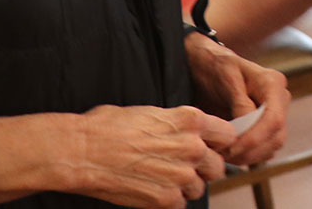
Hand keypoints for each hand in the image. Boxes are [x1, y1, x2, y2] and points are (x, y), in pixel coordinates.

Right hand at [70, 104, 234, 207]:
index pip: (227, 135)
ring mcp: (181, 175)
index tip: (210, 147)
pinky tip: (152, 189)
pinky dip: (169, 200)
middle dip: (203, 168)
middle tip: (182, 165)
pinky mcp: (167, 199)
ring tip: (162, 177)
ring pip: (200, 188)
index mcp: (190, 120)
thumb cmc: (110, 126)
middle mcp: (192, 147)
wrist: (85, 151)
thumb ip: (178, 124)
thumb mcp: (152, 112)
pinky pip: (181, 204)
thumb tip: (187, 132)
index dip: (218, 142)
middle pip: (217, 166)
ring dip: (186, 186)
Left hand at [184, 31, 289, 165]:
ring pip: (272, 146)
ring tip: (223, 156)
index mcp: (273, 82)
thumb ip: (240, 101)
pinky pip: (264, 149)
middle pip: (276, 136)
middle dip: (250, 151)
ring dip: (249, 157)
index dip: (255, 139)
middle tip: (223, 156)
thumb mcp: (225, 77)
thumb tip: (250, 126)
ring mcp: (275, 112)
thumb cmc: (214, 65)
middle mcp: (279, 98)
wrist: (206, 65)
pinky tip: (229, 153)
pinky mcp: (266, 125)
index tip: (231, 148)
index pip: (274, 119)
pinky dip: (248, 155)